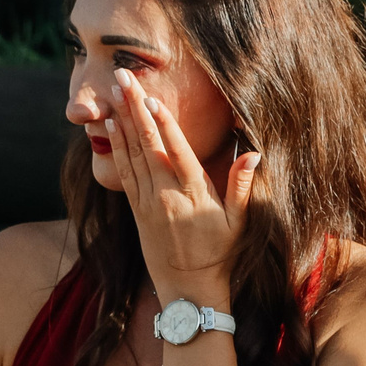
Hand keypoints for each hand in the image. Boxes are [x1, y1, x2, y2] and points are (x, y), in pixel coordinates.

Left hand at [104, 66, 260, 307]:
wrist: (189, 289)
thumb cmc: (220, 254)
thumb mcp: (239, 221)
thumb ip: (242, 184)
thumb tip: (253, 152)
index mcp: (193, 194)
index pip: (176, 151)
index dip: (163, 123)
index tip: (151, 98)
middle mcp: (166, 194)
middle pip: (147, 143)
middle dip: (134, 107)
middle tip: (122, 76)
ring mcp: (148, 201)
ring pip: (132, 153)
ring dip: (122, 119)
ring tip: (113, 90)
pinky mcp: (137, 210)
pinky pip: (124, 172)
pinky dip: (117, 147)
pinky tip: (112, 126)